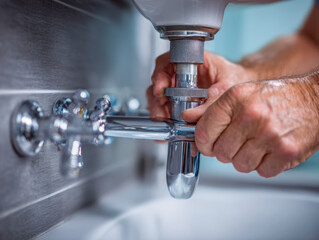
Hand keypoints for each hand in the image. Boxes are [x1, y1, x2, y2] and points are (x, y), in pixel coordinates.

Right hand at [147, 51, 255, 118]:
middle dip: (157, 98)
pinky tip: (169, 125)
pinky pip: (166, 109)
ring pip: (159, 97)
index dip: (159, 75)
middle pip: (159, 82)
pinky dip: (165, 118)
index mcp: (192, 61)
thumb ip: (211, 101)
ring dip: (159, 110)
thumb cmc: (236, 79)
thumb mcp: (226, 87)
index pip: (167, 62)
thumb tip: (191, 115)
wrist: (243, 91)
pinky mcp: (179, 102)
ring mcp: (178, 88)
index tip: (160, 89)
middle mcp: (182, 73)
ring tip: (166, 120)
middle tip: (162, 109)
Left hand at [185, 78, 318, 177]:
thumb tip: (188, 118)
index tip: (207, 144)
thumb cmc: (276, 98)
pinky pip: (261, 172)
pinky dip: (264, 165)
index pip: (203, 131)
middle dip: (226, 150)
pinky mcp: (286, 152)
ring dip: (245, 159)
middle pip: (220, 152)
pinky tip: (270, 149)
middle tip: (238, 141)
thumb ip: (212, 109)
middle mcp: (251, 116)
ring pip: (239, 165)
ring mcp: (270, 135)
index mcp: (236, 98)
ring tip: (256, 144)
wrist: (315, 100)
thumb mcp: (241, 95)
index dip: (203, 142)